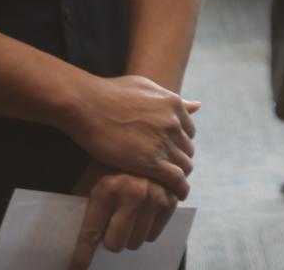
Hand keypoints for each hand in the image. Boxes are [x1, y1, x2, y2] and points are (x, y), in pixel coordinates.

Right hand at [62, 74, 198, 197]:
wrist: (85, 104)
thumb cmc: (109, 93)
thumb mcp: (145, 87)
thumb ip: (171, 99)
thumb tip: (197, 106)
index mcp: (173, 103)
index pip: (188, 131)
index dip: (179, 144)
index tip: (169, 153)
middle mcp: (173, 122)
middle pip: (187, 149)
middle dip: (178, 160)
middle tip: (166, 172)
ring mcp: (163, 141)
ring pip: (184, 165)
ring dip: (178, 176)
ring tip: (168, 187)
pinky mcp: (150, 161)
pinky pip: (176, 179)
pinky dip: (179, 189)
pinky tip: (175, 196)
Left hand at [69, 163, 175, 268]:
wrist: (137, 140)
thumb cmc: (107, 164)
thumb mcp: (90, 179)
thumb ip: (84, 206)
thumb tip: (68, 237)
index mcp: (106, 188)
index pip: (90, 234)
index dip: (82, 256)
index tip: (77, 267)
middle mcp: (132, 192)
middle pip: (115, 244)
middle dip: (109, 239)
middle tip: (109, 224)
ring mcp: (155, 196)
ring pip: (136, 242)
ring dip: (128, 234)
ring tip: (125, 215)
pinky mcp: (171, 199)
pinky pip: (153, 235)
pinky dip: (145, 229)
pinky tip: (141, 212)